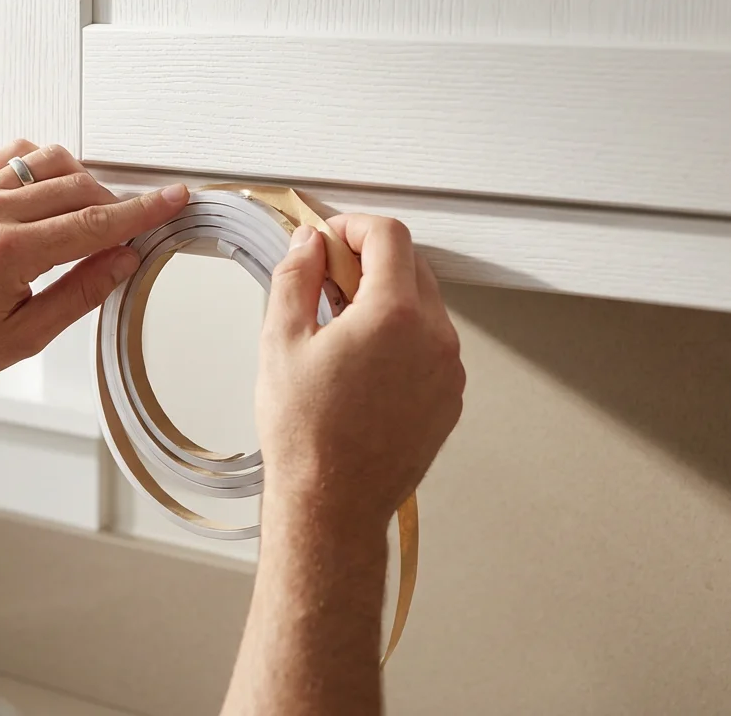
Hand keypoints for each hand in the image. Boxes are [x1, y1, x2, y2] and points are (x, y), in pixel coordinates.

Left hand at [0, 140, 188, 392]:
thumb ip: (80, 294)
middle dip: (117, 203)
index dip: (142, 212)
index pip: (95, 222)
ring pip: (49, 161)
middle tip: (133, 229)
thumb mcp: (24, 336)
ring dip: (82, 181)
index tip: (174, 199)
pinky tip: (51, 194)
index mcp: (8, 253)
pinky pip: (14, 154)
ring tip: (90, 216)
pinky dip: (43, 167)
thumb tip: (124, 261)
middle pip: (80, 187)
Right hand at [255, 216, 464, 534]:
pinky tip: (362, 363)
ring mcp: (449, 371)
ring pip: (425, 306)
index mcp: (395, 315)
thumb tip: (308, 244)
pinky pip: (431, 346)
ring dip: (387, 299)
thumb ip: (296, 277)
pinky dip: (402, 337)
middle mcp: (435, 337)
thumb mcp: (280, 341)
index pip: (389, 235)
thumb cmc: (305, 434)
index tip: (329, 238)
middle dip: (370, 260)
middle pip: (412, 265)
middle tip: (327, 280)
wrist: (331, 504)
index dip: (354, 227)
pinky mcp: (449, 398)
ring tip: (340, 328)